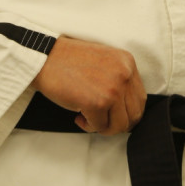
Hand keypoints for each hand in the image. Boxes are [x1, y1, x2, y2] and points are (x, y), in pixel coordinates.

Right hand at [32, 35, 146, 135]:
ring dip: (103, 126)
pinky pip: (100, 128)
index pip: (140, 99)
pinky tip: (79, 116)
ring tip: (88, 116)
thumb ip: (119, 79)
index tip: (112, 113)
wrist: (45, 57)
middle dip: (116, 122)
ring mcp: (112, 89)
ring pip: (119, 125)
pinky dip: (89, 126)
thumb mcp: (105, 61)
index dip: (125, 112)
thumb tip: (127, 109)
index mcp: (127, 62)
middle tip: (100, 118)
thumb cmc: (69, 61)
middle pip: (133, 115)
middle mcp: (124, 74)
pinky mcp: (97, 103)